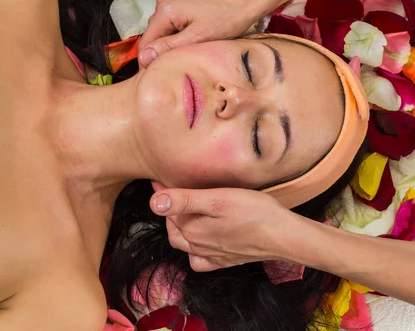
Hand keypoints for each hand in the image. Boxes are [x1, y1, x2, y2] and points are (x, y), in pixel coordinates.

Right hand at [138, 0, 271, 67]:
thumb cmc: (227, 19)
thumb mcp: (198, 38)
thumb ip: (169, 47)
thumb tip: (143, 58)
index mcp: (164, 11)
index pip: (145, 44)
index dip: (150, 62)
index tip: (164, 76)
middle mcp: (162, 2)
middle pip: (153, 37)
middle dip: (162, 52)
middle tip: (181, 65)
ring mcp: (171, 0)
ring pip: (162, 31)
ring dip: (170, 44)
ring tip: (188, 53)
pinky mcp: (180, 1)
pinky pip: (170, 24)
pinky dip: (177, 35)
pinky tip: (192, 40)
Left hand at [149, 187, 301, 270]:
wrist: (285, 236)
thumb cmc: (254, 212)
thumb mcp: (217, 199)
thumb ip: (184, 200)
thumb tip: (154, 203)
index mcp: (192, 230)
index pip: (168, 209)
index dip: (163, 192)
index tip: (159, 179)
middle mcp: (197, 246)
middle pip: (173, 227)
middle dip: (170, 209)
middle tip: (173, 191)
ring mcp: (211, 255)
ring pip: (184, 243)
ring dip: (179, 227)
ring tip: (185, 210)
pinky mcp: (225, 260)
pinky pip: (200, 260)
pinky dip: (194, 250)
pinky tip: (200, 240)